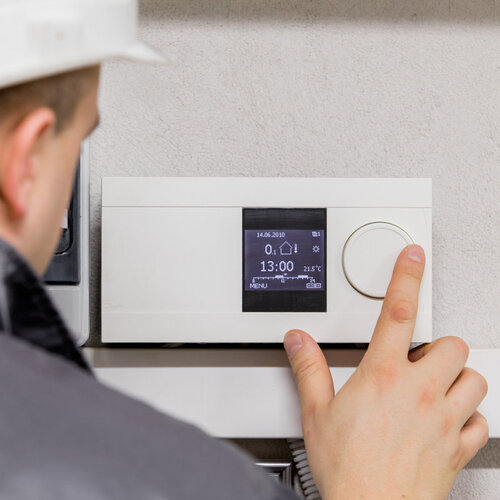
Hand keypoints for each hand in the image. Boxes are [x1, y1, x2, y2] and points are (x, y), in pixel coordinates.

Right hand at [284, 245, 487, 499]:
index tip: (413, 257)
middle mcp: (419, 391)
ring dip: (458, 377)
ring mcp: (444, 420)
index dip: (405, 277)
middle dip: (438, 345)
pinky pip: (481, 422)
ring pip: (475, 378)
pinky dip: (470, 417)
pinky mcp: (458, 448)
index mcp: (383, 375)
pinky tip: (451, 421)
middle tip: (418, 357)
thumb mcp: (316, 412)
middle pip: (451, 344)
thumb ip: (308, 368)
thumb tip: (298, 340)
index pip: (397, 312)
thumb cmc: (347, 468)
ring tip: (436, 385)